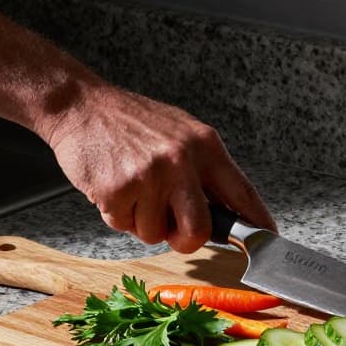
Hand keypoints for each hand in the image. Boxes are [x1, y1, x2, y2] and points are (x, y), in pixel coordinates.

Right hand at [42, 84, 275, 252]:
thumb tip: (229, 210)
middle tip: (173, 228)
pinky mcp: (117, 190)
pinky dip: (118, 215)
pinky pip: (125, 227)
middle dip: (187, 239)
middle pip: (201, 230)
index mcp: (205, 146)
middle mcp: (181, 161)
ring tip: (134, 189)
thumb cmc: (131, 122)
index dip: (257, 223)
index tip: (266, 240)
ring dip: (143, 222)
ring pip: (157, 234)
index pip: (242, 193)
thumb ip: (205, 170)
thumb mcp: (181, 133)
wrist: (79, 105)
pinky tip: (114, 187)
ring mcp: (149, 176)